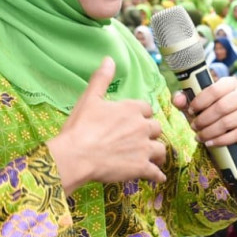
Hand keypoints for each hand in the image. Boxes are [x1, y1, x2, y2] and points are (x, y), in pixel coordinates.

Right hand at [47, 57, 166, 195]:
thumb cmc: (80, 127)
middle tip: (141, 139)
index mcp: (132, 109)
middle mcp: (143, 127)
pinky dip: (157, 176)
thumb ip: (102, 79)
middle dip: (150, 133)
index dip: (141, 115)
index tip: (136, 120)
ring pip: (161, 149)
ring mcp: (144, 148)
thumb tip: (109, 59)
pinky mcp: (142, 168)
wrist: (76, 156)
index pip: (147, 109)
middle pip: (156, 128)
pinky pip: (157, 173)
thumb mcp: (89, 98)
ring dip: (156, 153)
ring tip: (151, 158)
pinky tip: (157, 178)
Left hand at [173, 76, 236, 147]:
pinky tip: (211, 143)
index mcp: (231, 84)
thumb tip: (178, 100)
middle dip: (204, 119)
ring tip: (200, 136)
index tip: (191, 110)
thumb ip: (184, 100)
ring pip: (228, 122)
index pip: (215, 89)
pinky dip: (221, 140)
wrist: (232, 128)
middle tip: (194, 127)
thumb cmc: (212, 112)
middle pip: (222, 107)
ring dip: (210, 132)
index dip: (200, 101)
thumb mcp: (197, 104)